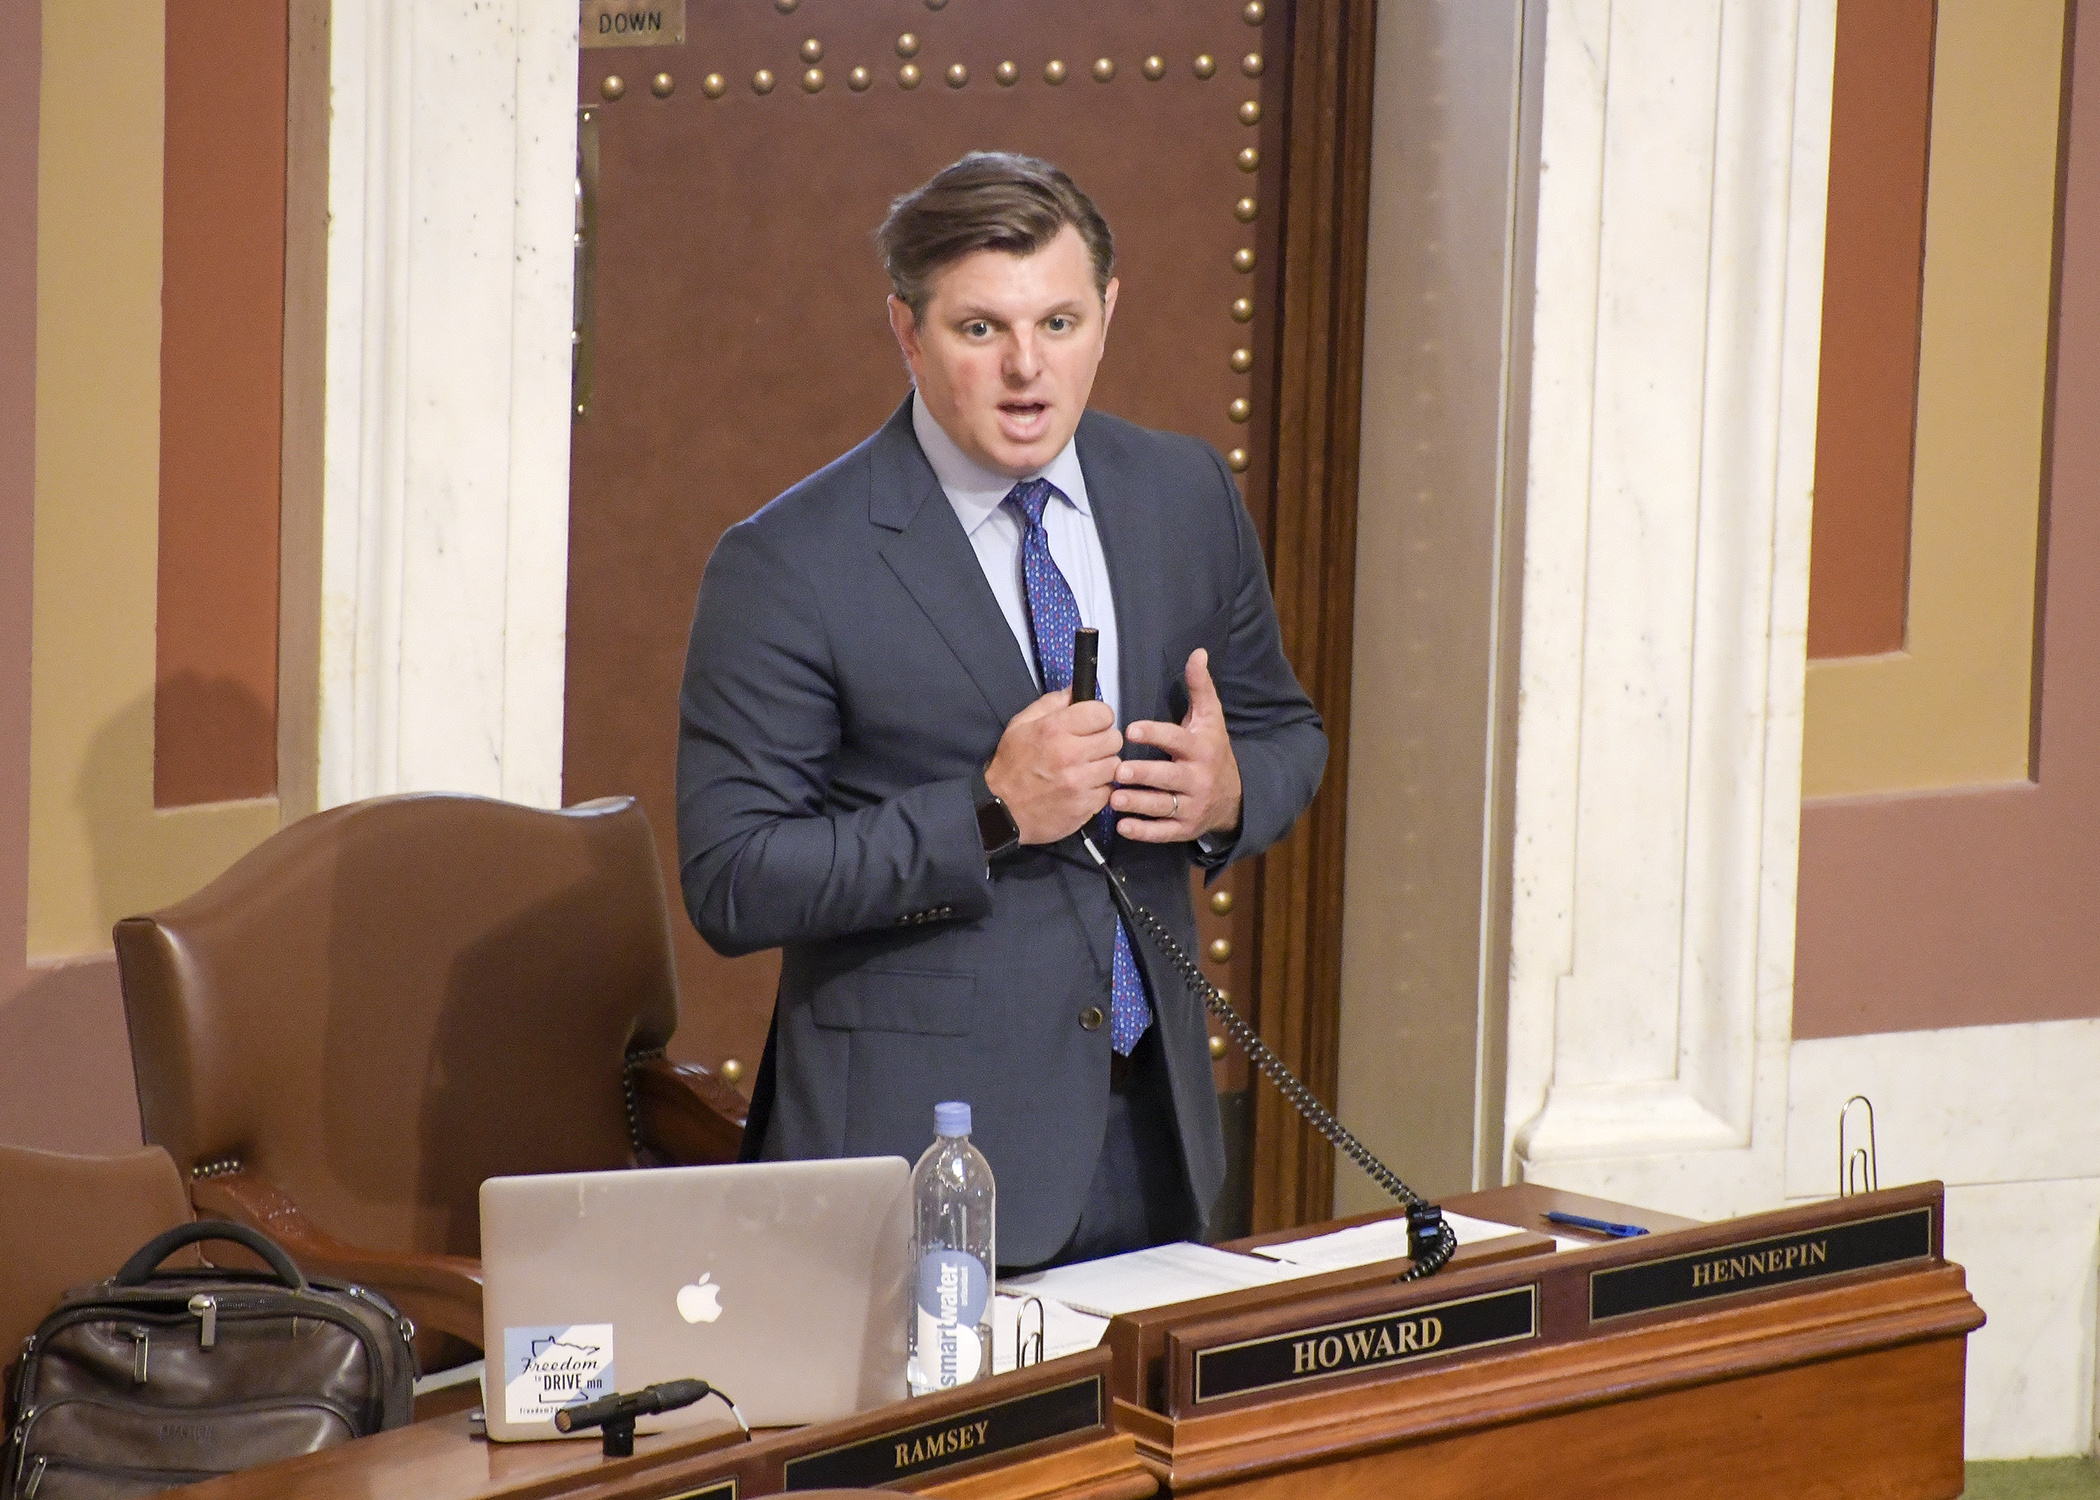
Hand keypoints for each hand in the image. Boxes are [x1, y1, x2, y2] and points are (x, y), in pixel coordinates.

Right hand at [984, 690, 1122, 844]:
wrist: (1001, 812)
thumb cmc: (1010, 768)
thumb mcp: (1020, 726)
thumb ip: (1050, 704)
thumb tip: (1074, 691)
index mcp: (1054, 729)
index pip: (1102, 713)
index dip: (1099, 717)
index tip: (1092, 724)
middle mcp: (1069, 754)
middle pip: (1114, 739)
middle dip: (1104, 741)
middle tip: (1089, 748)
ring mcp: (1079, 782)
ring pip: (1114, 766)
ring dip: (1103, 767)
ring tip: (1085, 770)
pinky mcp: (1084, 806)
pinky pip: (1108, 791)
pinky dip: (1098, 790)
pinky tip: (1082, 788)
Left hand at [1114, 649, 1242, 842]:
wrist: (1235, 796)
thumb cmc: (1212, 749)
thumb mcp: (1210, 718)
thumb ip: (1200, 686)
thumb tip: (1197, 652)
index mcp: (1200, 748)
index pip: (1176, 740)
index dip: (1154, 734)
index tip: (1130, 729)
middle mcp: (1198, 778)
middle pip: (1168, 776)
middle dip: (1142, 774)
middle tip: (1117, 770)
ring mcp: (1192, 805)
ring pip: (1162, 806)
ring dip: (1137, 803)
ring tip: (1113, 798)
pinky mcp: (1185, 828)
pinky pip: (1163, 832)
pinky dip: (1143, 831)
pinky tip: (1122, 826)